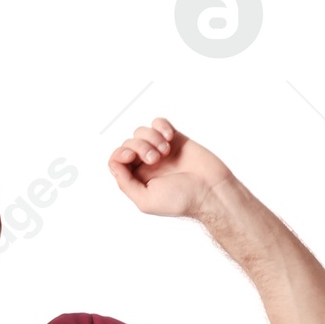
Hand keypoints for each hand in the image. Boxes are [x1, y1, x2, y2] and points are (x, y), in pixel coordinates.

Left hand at [107, 118, 231, 219]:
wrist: (210, 190)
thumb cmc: (181, 200)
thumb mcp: (145, 200)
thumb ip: (125, 183)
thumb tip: (114, 163)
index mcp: (137, 180)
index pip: (117, 160)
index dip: (120, 154)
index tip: (131, 158)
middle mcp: (146, 165)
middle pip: (128, 143)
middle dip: (138, 147)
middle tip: (155, 159)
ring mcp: (160, 151)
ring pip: (141, 132)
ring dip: (151, 138)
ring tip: (166, 152)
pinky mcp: (175, 139)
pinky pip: (158, 123)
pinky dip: (161, 126)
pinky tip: (170, 138)